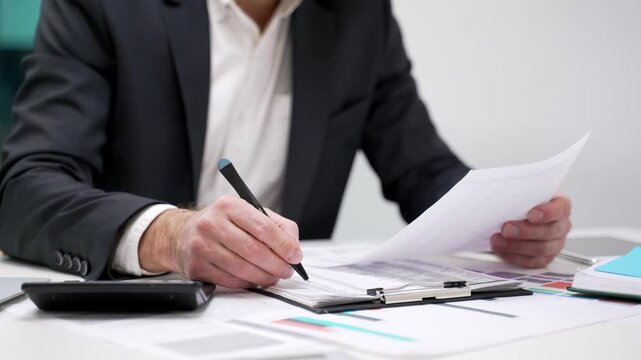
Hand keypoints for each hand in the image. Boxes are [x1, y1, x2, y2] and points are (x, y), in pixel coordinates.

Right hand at [138, 196, 300, 287]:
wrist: (182, 234)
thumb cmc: (222, 223)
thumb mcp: (248, 213)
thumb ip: (277, 226)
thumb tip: (294, 247)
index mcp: (229, 206)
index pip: (263, 227)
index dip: (284, 245)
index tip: (295, 256)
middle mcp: (212, 224)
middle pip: (254, 250)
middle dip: (277, 264)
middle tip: (287, 270)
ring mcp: (202, 246)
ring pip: (242, 268)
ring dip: (264, 277)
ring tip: (274, 276)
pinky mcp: (196, 267)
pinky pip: (230, 280)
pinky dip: (248, 283)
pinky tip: (255, 279)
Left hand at [491, 196, 571, 267]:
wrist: (518, 214)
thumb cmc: (523, 202)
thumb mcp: (523, 193)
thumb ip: (519, 194)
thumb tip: (502, 195)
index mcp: (560, 206)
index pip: (560, 209)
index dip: (547, 213)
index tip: (532, 214)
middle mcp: (561, 225)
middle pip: (550, 232)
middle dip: (525, 231)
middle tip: (506, 228)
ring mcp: (554, 243)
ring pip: (541, 249)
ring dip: (516, 246)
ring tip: (498, 241)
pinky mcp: (544, 257)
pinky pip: (532, 261)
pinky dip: (515, 257)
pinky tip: (502, 250)